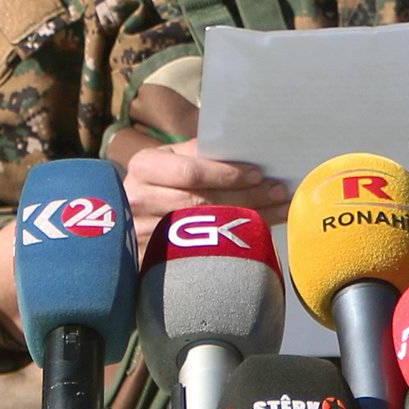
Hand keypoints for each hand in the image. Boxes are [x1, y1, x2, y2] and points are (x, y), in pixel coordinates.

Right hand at [119, 137, 288, 261]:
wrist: (127, 214)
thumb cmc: (160, 179)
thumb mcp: (171, 158)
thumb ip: (199, 152)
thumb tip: (246, 149)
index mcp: (144, 166)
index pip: (190, 172)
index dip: (226, 174)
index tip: (258, 174)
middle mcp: (139, 200)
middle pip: (202, 203)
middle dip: (246, 196)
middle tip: (279, 191)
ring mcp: (144, 234)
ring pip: (206, 231)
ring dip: (249, 219)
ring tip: (280, 209)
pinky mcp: (153, 260)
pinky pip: (203, 252)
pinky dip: (237, 243)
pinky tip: (261, 235)